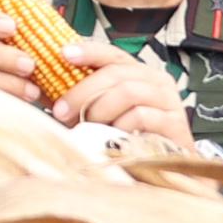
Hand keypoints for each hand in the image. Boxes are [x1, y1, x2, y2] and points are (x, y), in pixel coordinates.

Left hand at [48, 33, 192, 145]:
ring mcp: (169, 100)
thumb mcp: (103, 115)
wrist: (166, 171)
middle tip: (61, 112)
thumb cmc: (128, 140)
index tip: (63, 53)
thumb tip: (46, 88)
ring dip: (100, 110)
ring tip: (87, 127)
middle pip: (115, 73)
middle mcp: (157, 80)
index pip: (113, 53)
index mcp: (138, 73)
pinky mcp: (175, 123)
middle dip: (82, 91)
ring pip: (127, 92)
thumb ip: (84, 100)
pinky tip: (111, 138)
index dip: (88, 51)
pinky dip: (119, 126)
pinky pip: (140, 116)